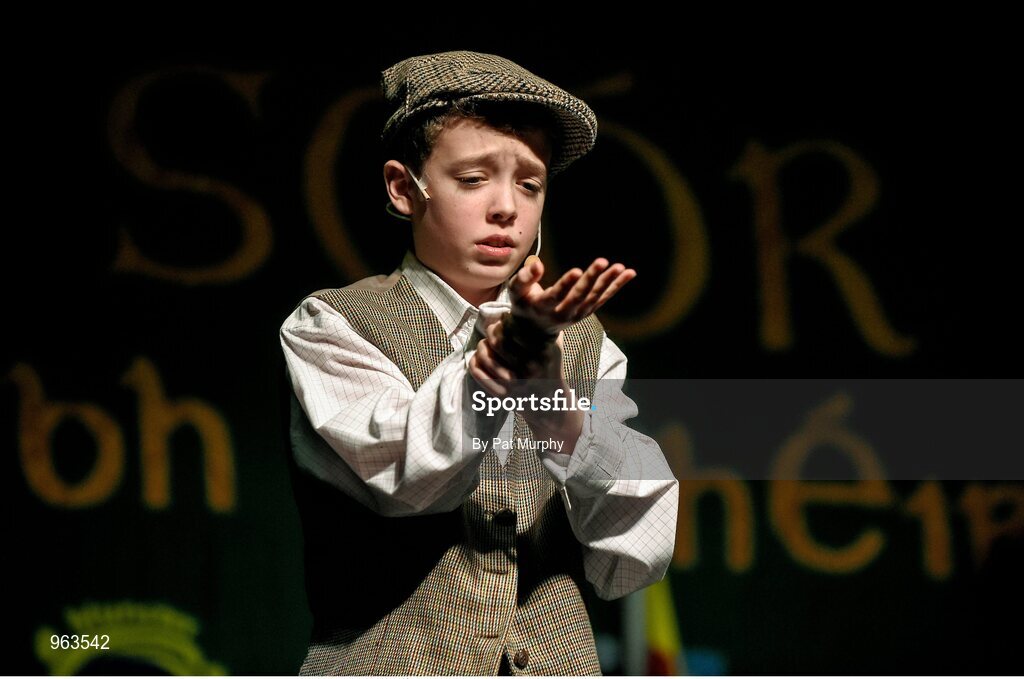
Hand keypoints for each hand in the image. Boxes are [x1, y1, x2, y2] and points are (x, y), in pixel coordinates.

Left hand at [468, 319, 583, 449]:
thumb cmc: (550, 369)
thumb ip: (546, 326)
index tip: (503, 320)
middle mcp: (531, 367)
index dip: (504, 322)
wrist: (550, 405)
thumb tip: (531, 303)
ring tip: (484, 344)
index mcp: (544, 352)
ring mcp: (516, 383)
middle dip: (491, 332)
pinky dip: (474, 364)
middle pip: (498, 341)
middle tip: (491, 330)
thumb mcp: (555, 346)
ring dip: (481, 347)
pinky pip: (478, 374)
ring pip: (485, 356)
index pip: (514, 329)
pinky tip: (477, 359)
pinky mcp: (504, 395)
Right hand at [509, 255, 635, 333]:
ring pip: (594, 297)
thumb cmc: (524, 303)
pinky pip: (604, 298)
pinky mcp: (587, 311)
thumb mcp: (517, 292)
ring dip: (608, 282)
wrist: (534, 331)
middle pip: (579, 296)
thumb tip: (537, 264)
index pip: (556, 296)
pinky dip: (617, 286)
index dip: (566, 284)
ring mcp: (577, 314)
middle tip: (602, 261)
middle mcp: (562, 313)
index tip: (577, 271)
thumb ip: (525, 277)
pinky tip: (629, 273)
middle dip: (591, 278)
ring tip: (620, 267)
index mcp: (543, 307)